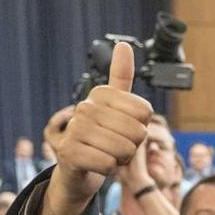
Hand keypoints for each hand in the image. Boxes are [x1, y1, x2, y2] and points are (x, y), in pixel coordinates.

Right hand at [45, 43, 151, 214]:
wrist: (76, 165)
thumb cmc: (101, 134)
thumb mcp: (114, 106)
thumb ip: (121, 78)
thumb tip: (123, 45)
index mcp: (99, 94)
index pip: (145, 113)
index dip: (141, 127)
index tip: (123, 127)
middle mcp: (84, 107)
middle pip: (138, 133)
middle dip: (132, 146)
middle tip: (116, 145)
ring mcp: (74, 129)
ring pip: (125, 150)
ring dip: (121, 159)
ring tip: (106, 154)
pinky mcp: (69, 153)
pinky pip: (110, 165)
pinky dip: (109, 169)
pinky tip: (97, 164)